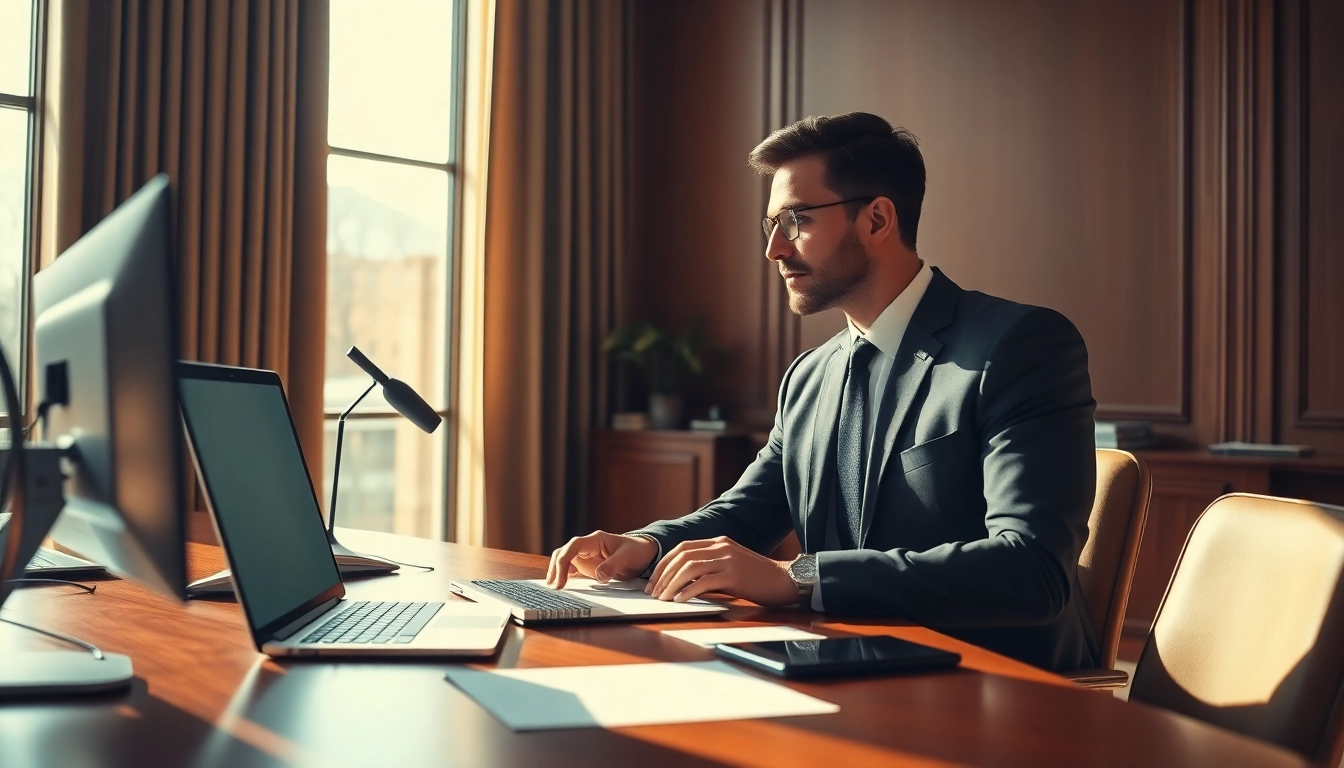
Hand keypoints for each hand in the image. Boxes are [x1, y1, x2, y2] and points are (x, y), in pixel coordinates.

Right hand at [545, 531, 658, 588]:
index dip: (564, 560)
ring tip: (553, 588)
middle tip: (554, 587)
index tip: (562, 578)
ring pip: (564, 560)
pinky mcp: (588, 565)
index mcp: (595, 540)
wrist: (643, 553)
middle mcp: (587, 547)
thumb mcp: (628, 558)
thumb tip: (598, 576)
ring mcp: (586, 556)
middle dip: (556, 568)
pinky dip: (564, 576)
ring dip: (556, 572)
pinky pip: (571, 569)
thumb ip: (613, 565)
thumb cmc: (636, 551)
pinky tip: (561, 586)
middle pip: (563, 552)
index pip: (573, 546)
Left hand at [646, 536, 796, 606]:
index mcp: (719, 542)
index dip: (664, 564)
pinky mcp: (734, 576)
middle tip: (653, 592)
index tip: (654, 580)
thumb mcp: (731, 565)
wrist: (786, 581)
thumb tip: (683, 582)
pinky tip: (680, 600)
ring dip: (671, 584)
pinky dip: (688, 591)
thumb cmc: (758, 578)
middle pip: (682, 556)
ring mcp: (728, 560)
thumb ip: (710, 568)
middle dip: (663, 575)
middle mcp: (721, 547)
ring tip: (663, 599)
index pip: (682, 548)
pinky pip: (704, 582)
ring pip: (689, 568)